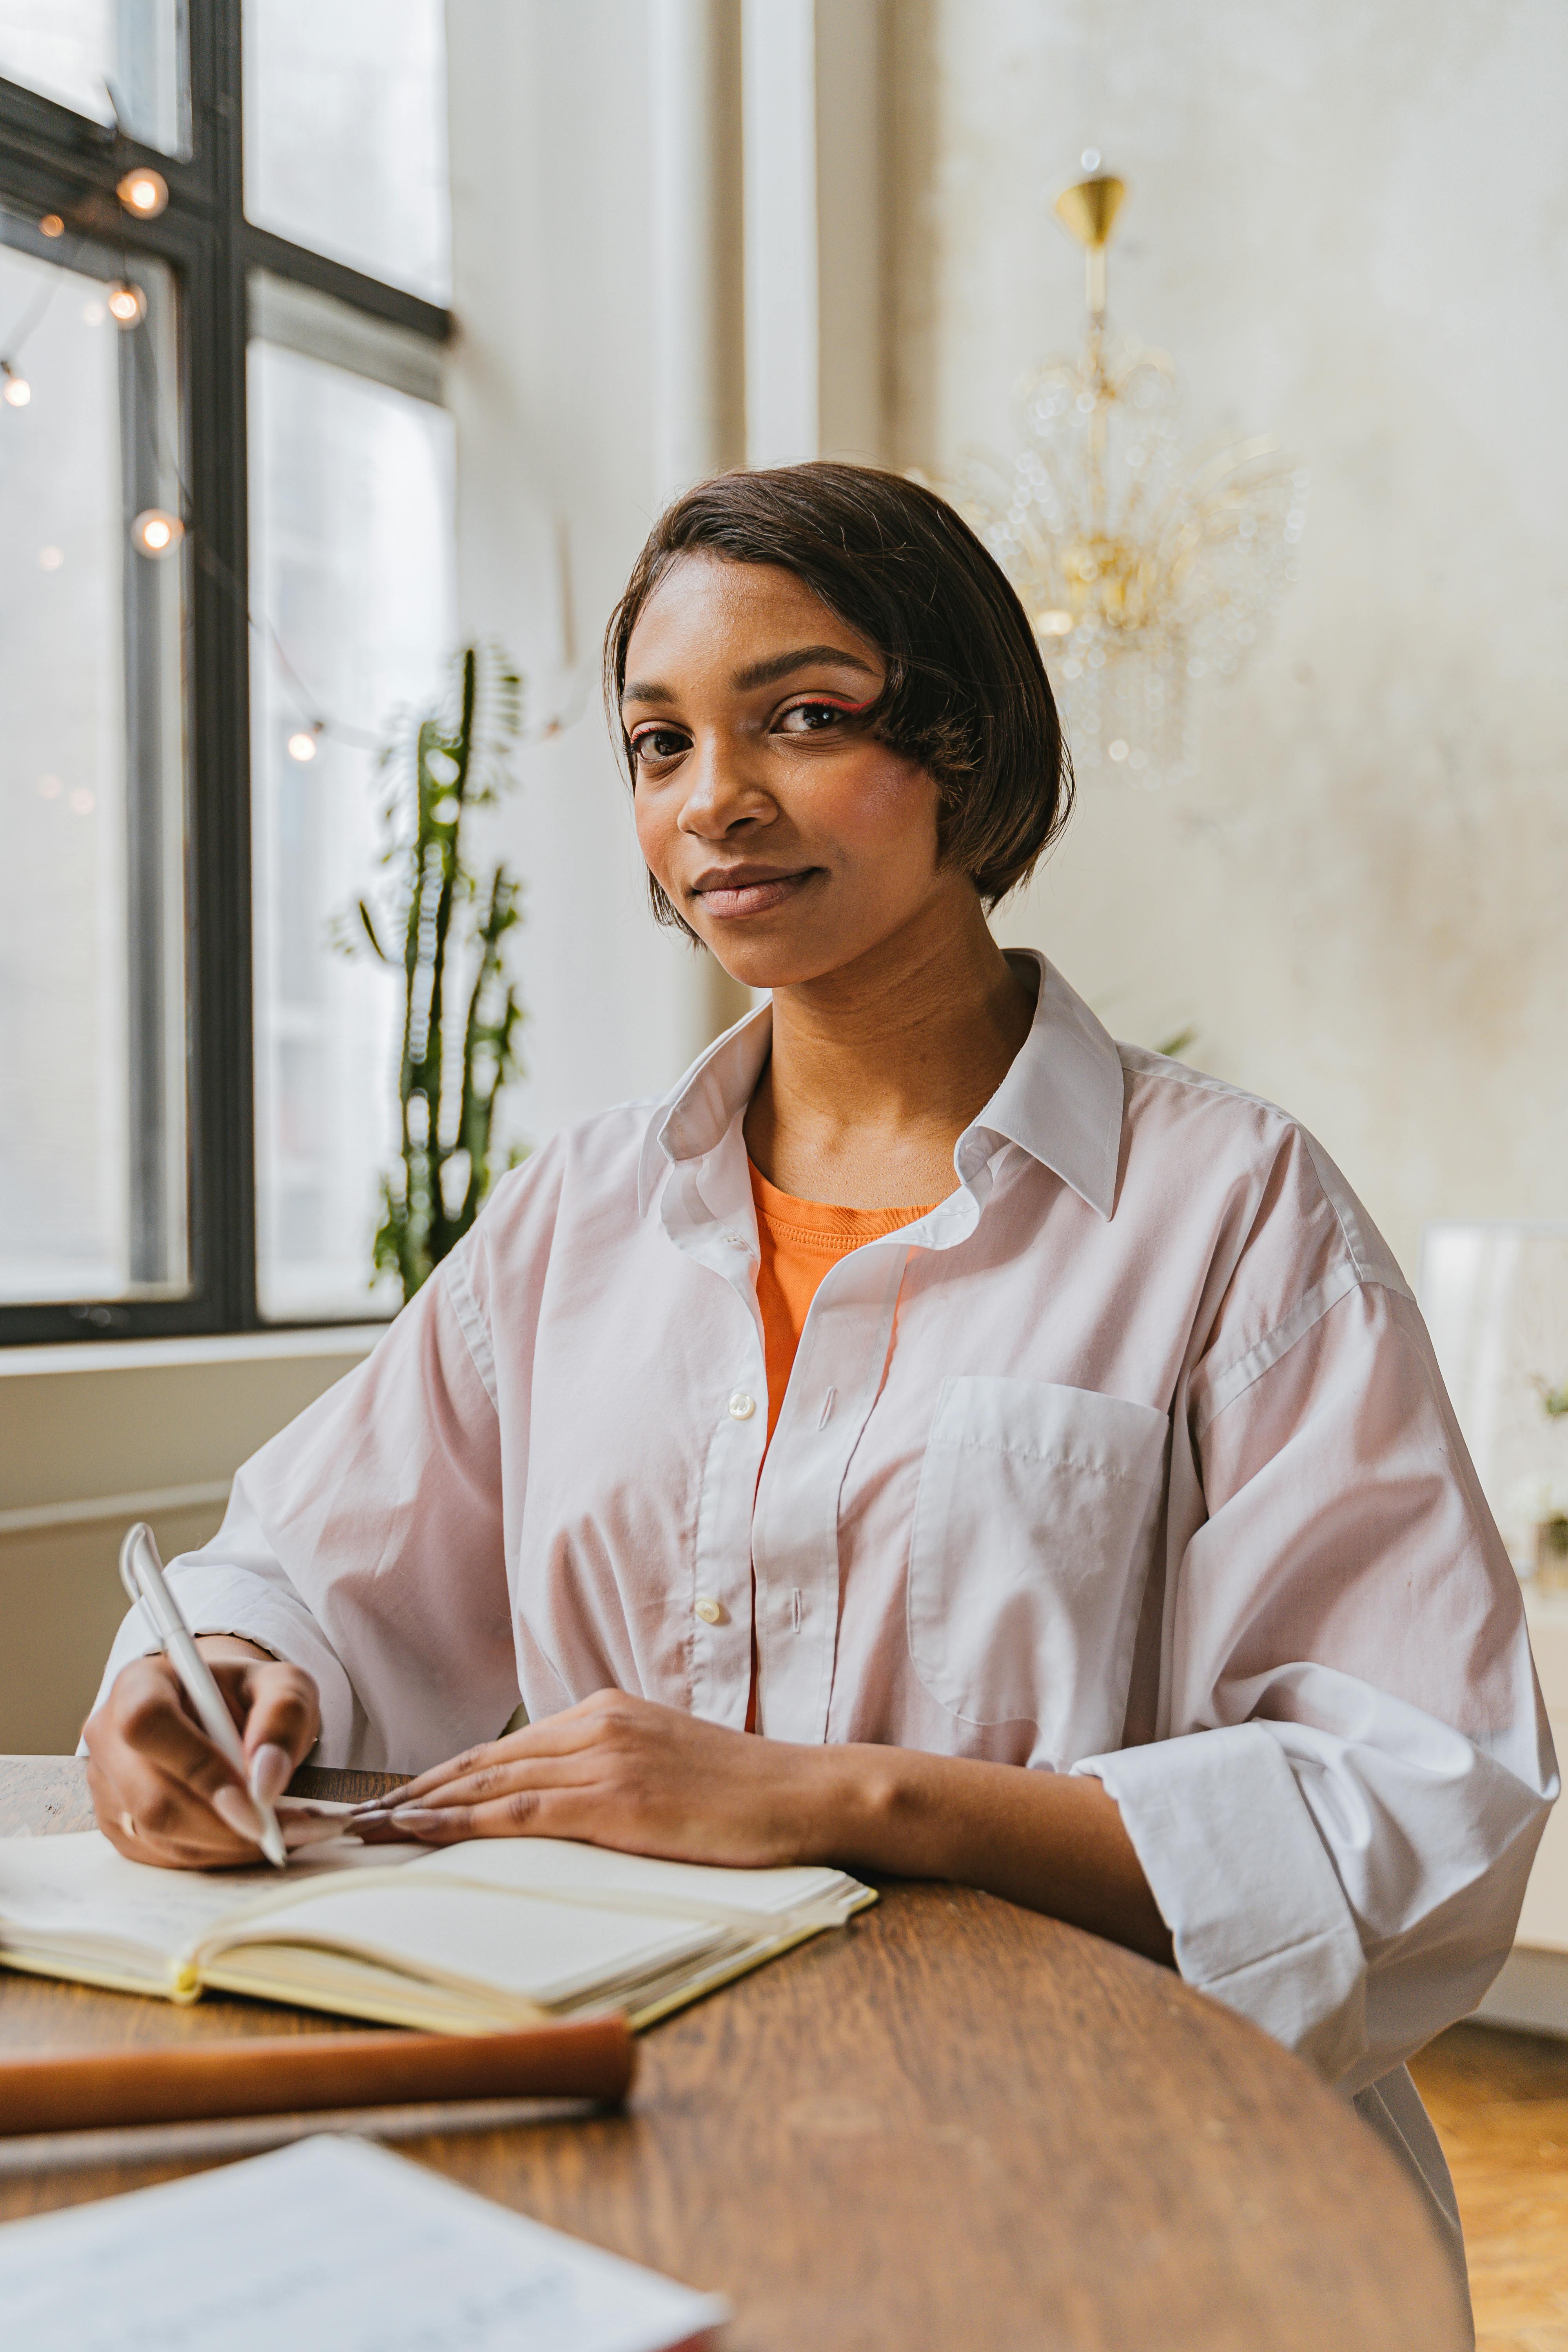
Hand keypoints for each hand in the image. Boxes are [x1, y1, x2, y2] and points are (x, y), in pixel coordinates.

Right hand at [84, 1641, 324, 1869]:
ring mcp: (106, 1785)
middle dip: (224, 1824)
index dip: (199, 1767)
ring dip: (229, 1844)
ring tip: (285, 1831)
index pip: (148, 1724)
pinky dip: (219, 1854)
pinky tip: (255, 1836)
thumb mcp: (283, 1684)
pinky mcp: (117, 1825)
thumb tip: (266, 1781)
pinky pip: (165, 1855)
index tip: (256, 1799)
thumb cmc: (249, 1696)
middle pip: (151, 1798)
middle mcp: (108, 1735)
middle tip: (287, 1828)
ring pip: (160, 1835)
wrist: (224, 1715)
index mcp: (139, 1685)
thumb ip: (283, 1716)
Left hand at [352, 1690, 852, 1867]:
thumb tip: (552, 1802)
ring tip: (369, 1831)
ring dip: (421, 1809)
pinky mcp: (618, 1800)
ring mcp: (606, 1760)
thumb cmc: (738, 1793)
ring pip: (490, 1783)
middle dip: (412, 1791)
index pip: (501, 1749)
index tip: (389, 1802)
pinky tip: (425, 1833)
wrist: (802, 1794)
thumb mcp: (660, 1765)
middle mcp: (595, 1725)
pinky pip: (522, 1811)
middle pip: (481, 1761)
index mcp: (604, 1712)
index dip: (439, 1776)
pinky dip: (465, 1822)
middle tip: (354, 1820)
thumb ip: (603, 1773)